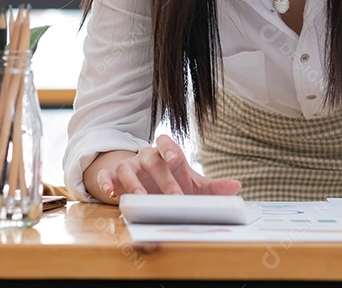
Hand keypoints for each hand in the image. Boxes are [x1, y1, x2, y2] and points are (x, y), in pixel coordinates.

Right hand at [94, 135, 240, 202]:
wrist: (143, 183)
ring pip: (126, 167)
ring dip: (132, 182)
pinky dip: (106, 182)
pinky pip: (106, 175)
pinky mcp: (112, 177)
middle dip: (163, 179)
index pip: (167, 143)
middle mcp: (146, 157)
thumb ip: (212, 187)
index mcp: (165, 154)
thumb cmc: (170, 181)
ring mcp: (128, 166)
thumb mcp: (191, 184)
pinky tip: (111, 193)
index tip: (175, 159)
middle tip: (173, 197)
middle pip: (152, 160)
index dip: (170, 149)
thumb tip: (236, 186)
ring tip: (140, 197)